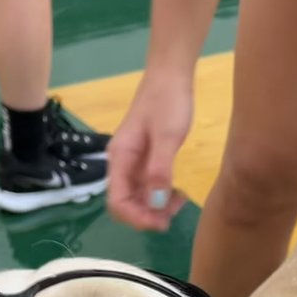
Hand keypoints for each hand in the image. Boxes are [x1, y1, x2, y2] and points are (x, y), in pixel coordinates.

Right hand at [107, 71, 192, 231]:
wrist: (171, 75)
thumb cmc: (168, 101)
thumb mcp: (167, 137)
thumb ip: (159, 171)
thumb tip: (154, 204)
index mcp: (121, 158)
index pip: (117, 201)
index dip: (135, 218)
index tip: (160, 222)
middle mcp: (123, 164)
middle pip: (125, 203)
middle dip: (146, 216)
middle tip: (172, 216)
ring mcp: (134, 163)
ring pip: (138, 198)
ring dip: (156, 208)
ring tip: (180, 203)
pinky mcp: (146, 160)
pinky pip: (149, 188)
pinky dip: (161, 197)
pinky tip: (178, 194)